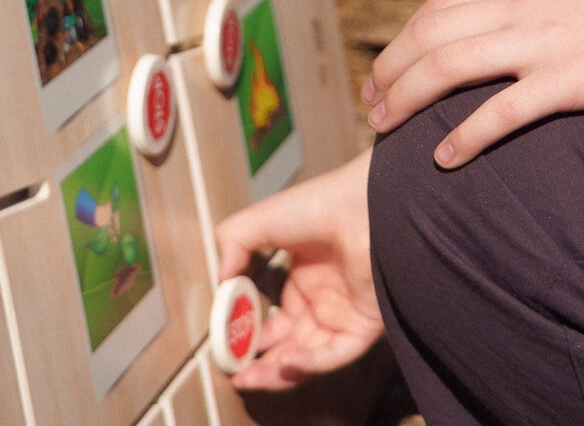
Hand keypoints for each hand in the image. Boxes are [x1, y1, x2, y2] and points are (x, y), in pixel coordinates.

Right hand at [214, 151, 382, 391]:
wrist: (359, 205)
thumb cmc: (318, 206)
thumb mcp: (260, 222)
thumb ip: (233, 245)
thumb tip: (220, 279)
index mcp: (305, 282)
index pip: (276, 323)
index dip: (251, 337)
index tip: (228, 346)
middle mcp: (325, 304)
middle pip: (289, 347)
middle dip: (260, 365)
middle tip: (235, 375)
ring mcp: (344, 316)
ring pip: (308, 358)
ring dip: (278, 372)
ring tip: (249, 378)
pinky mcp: (363, 326)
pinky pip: (334, 355)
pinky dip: (310, 364)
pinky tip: (285, 361)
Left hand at [364, 0, 583, 166]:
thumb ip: (541, 7)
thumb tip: (503, 33)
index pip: (442, 5)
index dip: (403, 39)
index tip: (384, 71)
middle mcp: (530, 0)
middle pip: (433, 33)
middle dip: (392, 70)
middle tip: (371, 107)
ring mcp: (550, 38)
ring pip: (452, 66)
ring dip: (408, 99)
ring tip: (386, 130)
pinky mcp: (575, 79)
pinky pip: (502, 111)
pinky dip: (464, 136)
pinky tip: (444, 159)